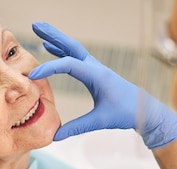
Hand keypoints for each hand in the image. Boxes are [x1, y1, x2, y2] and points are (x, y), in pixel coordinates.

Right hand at [28, 22, 176, 148]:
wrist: (143, 109)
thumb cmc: (125, 113)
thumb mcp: (100, 121)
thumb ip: (77, 127)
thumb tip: (55, 136)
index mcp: (97, 75)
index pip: (69, 65)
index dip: (49, 68)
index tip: (33, 75)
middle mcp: (95, 67)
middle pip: (71, 46)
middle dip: (53, 34)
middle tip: (35, 25)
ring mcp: (94, 67)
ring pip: (72, 48)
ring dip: (55, 39)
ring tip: (39, 30)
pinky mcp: (93, 71)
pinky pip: (74, 56)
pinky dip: (61, 50)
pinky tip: (51, 47)